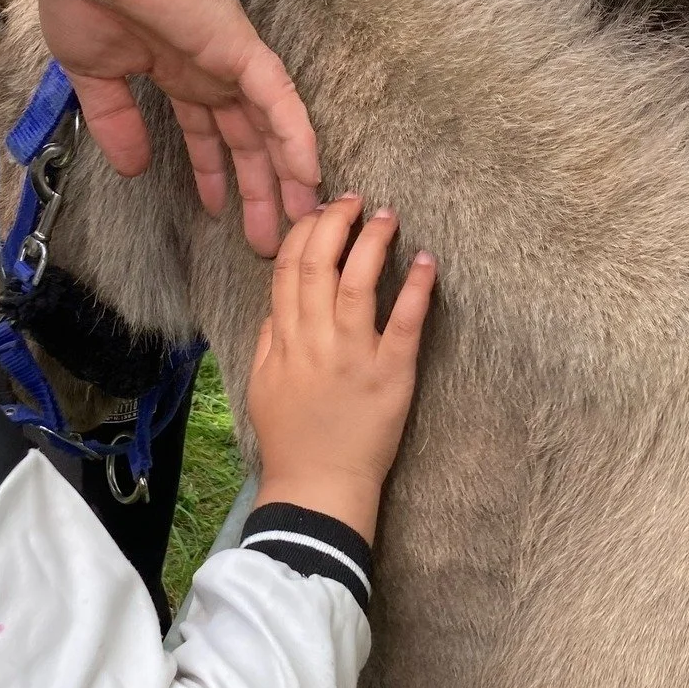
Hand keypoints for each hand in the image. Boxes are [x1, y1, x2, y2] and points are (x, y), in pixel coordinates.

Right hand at [33, 0, 319, 258]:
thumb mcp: (93, 72)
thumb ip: (117, 121)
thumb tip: (134, 169)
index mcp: (175, 70)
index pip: (209, 130)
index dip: (218, 173)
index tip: (221, 216)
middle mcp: (209, 66)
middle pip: (247, 138)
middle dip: (259, 190)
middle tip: (270, 242)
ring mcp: (228, 55)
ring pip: (271, 126)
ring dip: (287, 176)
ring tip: (303, 222)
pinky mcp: (236, 44)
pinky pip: (278, 96)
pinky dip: (296, 135)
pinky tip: (310, 174)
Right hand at [247, 198, 434, 539]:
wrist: (318, 487)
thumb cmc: (290, 440)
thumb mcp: (262, 386)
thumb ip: (267, 341)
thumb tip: (278, 305)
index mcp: (284, 340)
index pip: (287, 270)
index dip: (304, 233)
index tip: (319, 212)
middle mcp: (316, 341)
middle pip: (320, 265)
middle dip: (335, 223)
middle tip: (353, 200)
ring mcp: (354, 356)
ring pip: (360, 284)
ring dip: (374, 243)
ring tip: (387, 217)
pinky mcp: (391, 375)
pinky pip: (406, 323)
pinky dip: (417, 288)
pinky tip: (427, 261)